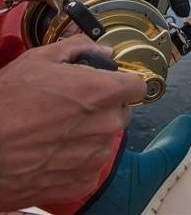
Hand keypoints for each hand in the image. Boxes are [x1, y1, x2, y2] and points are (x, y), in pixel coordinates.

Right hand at [0, 35, 145, 210]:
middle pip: (121, 112)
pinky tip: (51, 153)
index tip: (110, 85)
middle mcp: (105, 125)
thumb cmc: (4, 105)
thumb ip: (79, 49)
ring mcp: (96, 155)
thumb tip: (102, 50)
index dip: (122, 83)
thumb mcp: (39, 60)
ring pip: (106, 140)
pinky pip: (90, 166)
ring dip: (89, 135)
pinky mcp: (83, 181)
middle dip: (103, 108)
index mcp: (101, 92)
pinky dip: (76, 161)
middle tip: (71, 108)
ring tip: (54, 132)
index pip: (137, 86)